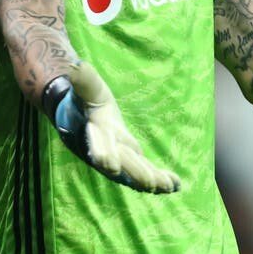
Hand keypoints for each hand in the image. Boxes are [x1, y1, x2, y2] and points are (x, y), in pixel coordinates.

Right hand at [55, 62, 180, 192]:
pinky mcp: (129, 158)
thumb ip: (84, 80)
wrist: (77, 115)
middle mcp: (105, 148)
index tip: (109, 165)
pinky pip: (143, 171)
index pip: (97, 143)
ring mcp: (118, 156)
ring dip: (150, 180)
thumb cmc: (83, 99)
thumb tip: (76, 66)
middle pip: (121, 162)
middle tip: (150, 184)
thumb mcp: (86, 88)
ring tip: (168, 187)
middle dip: (135, 173)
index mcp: (94, 130)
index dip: (103, 153)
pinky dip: (158, 178)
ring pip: (134, 171)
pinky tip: (175, 186)